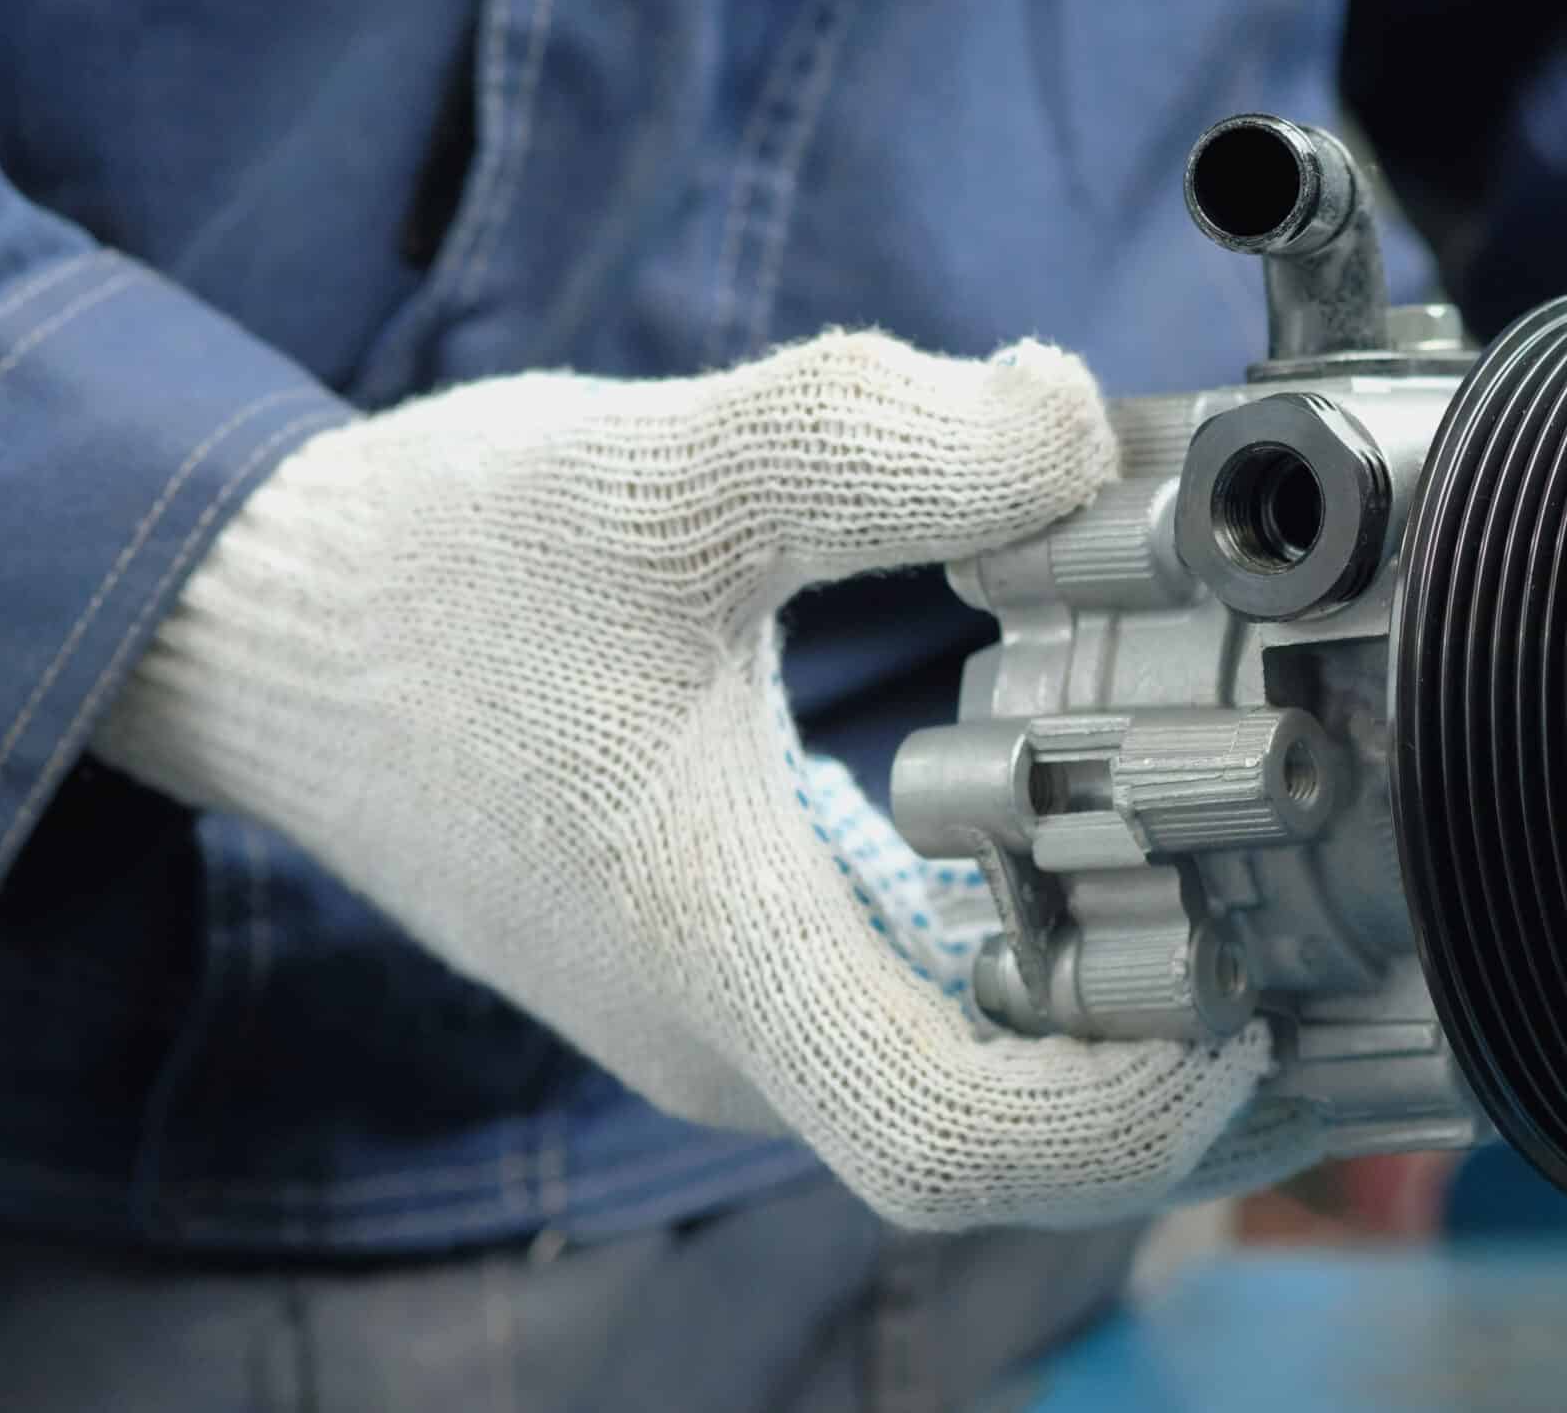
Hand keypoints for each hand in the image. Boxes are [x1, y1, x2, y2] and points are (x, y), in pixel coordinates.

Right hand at [94, 332, 1292, 1231]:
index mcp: (714, 957)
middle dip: (1166, 1053)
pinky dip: (1025, 947)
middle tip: (1292, 900)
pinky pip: (915, 1008)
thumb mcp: (662, 471)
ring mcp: (727, 1008)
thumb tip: (1077, 423)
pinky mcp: (729, 956)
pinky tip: (1090, 820)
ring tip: (1225, 848)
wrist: (273, 622)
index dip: (1128, 1110)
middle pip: (997, 1133)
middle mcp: (730, 1029)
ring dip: (1104, 994)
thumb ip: (879, 439)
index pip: (952, 1144)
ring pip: (964, 1074)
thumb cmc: (437, 563)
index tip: (1248, 994)